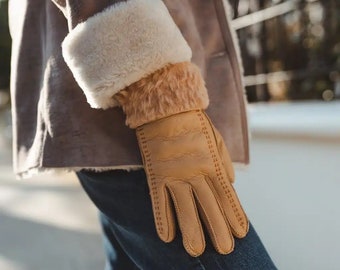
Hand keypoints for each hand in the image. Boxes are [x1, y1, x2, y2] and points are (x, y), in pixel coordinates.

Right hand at [136, 110, 248, 256]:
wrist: (167, 107)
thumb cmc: (193, 122)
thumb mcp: (215, 138)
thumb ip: (223, 162)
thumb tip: (231, 183)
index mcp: (212, 164)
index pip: (226, 195)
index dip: (234, 215)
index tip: (241, 234)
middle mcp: (196, 173)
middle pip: (209, 206)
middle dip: (218, 229)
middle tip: (224, 250)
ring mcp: (175, 175)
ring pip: (185, 207)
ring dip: (191, 230)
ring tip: (196, 251)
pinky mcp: (157, 173)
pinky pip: (159, 200)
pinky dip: (163, 218)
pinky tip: (167, 237)